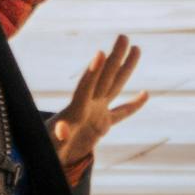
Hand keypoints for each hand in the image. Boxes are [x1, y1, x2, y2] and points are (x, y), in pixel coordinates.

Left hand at [49, 32, 145, 189]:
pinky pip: (121, 112)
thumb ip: (59, 136)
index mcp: (75, 112)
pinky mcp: (102, 125)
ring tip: (136, 48)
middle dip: (114, 59)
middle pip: (104, 79)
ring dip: (125, 69)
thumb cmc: (48, 151)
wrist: (50, 158)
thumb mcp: (52, 145)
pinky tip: (145, 94)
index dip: (93, 72)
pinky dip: (133, 105)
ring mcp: (96, 113)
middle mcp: (87, 107)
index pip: (86, 88)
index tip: (101, 53)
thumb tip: (63, 130)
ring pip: (115, 87)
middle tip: (123, 37)